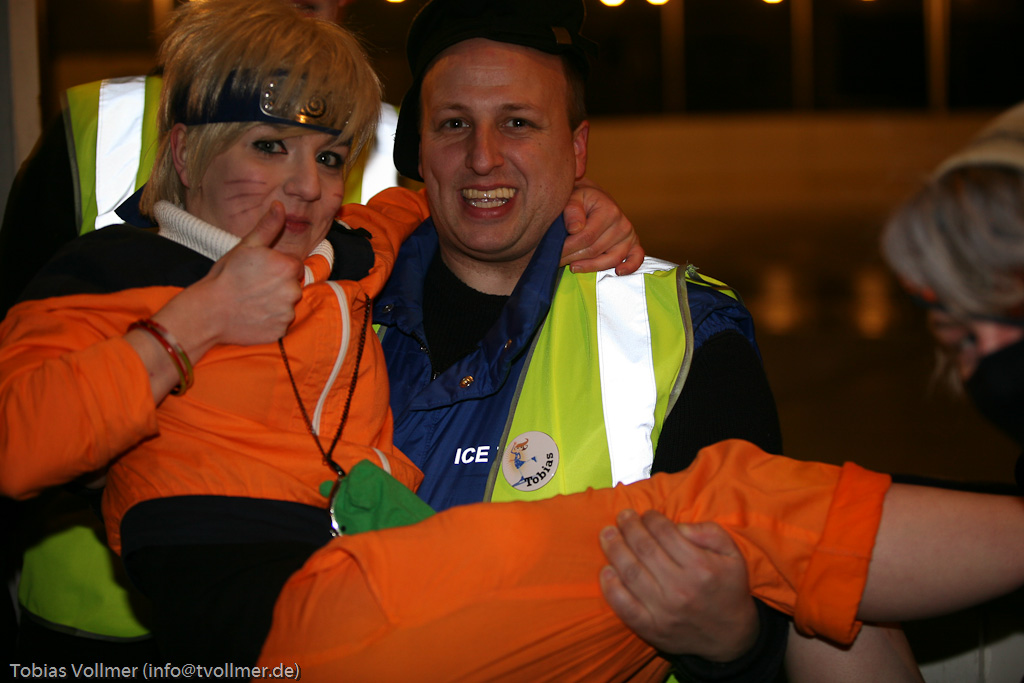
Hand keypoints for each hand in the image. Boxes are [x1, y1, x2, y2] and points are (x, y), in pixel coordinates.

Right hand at [157, 202, 303, 353]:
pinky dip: (271, 320)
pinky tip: (254, 316)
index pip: (293, 266)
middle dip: (278, 286)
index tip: (259, 273)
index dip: (276, 268)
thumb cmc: (226, 276)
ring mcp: (288, 313)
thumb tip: (280, 206)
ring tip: (252, 302)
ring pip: (287, 305)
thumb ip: (268, 226)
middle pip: (293, 286)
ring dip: (276, 303)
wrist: (209, 312)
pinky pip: (281, 323)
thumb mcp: (246, 246)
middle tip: (253, 287)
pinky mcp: (281, 331)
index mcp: (288, 267)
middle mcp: (293, 290)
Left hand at [560, 178, 643, 274]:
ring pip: (610, 259)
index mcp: (609, 211)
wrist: (595, 199)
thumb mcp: (574, 197)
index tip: (554, 253)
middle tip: (557, 261)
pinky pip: (636, 258)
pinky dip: (630, 267)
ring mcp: (629, 236)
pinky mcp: (634, 244)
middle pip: (595, 250)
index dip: (568, 248)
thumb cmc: (582, 200)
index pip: (586, 237)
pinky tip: (618, 272)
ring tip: (573, 267)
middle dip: (573, 258)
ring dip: (590, 267)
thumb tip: (574, 229)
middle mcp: (622, 224)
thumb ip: (572, 210)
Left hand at [599, 510, 758, 661]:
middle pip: (644, 549)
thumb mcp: (732, 555)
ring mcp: (663, 611)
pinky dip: (611, 588)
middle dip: (629, 527)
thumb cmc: (728, 589)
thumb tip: (676, 525)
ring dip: (614, 549)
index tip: (646, 514)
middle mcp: (680, 588)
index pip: (665, 533)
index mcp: (700, 567)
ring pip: (630, 573)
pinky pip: (624, 606)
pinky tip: (606, 571)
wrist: (730, 636)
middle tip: (622, 516)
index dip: (651, 519)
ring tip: (607, 534)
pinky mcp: (651, 629)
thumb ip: (708, 532)